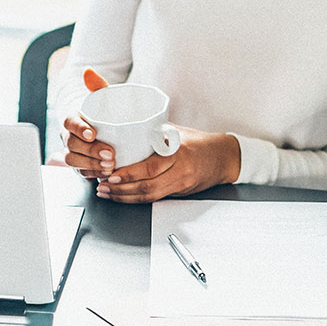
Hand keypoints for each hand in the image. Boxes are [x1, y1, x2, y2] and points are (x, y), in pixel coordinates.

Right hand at [62, 68, 115, 178]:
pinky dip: (93, 174)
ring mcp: (73, 152)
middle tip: (110, 154)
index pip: (69, 122)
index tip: (93, 133)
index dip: (79, 128)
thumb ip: (97, 84)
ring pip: (73, 160)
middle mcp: (68, 136)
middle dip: (90, 151)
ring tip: (110, 166)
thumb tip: (89, 71)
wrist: (100, 127)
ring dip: (91, 165)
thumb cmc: (100, 111)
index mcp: (72, 118)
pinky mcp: (80, 165)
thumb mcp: (101, 97)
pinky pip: (81, 172)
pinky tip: (106, 174)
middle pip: (72, 145)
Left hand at [95, 127, 239, 203]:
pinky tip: (124, 196)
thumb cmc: (199, 141)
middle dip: (121, 189)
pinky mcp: (180, 193)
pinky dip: (137, 198)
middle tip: (103, 186)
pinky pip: (156, 199)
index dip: (129, 174)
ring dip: (126, 197)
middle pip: (147, 186)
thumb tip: (125, 126)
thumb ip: (153, 131)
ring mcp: (181, 184)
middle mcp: (180, 170)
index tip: (111, 173)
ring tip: (108, 193)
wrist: (223, 157)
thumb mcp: (176, 131)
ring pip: (150, 196)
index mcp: (178, 152)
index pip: (150, 166)